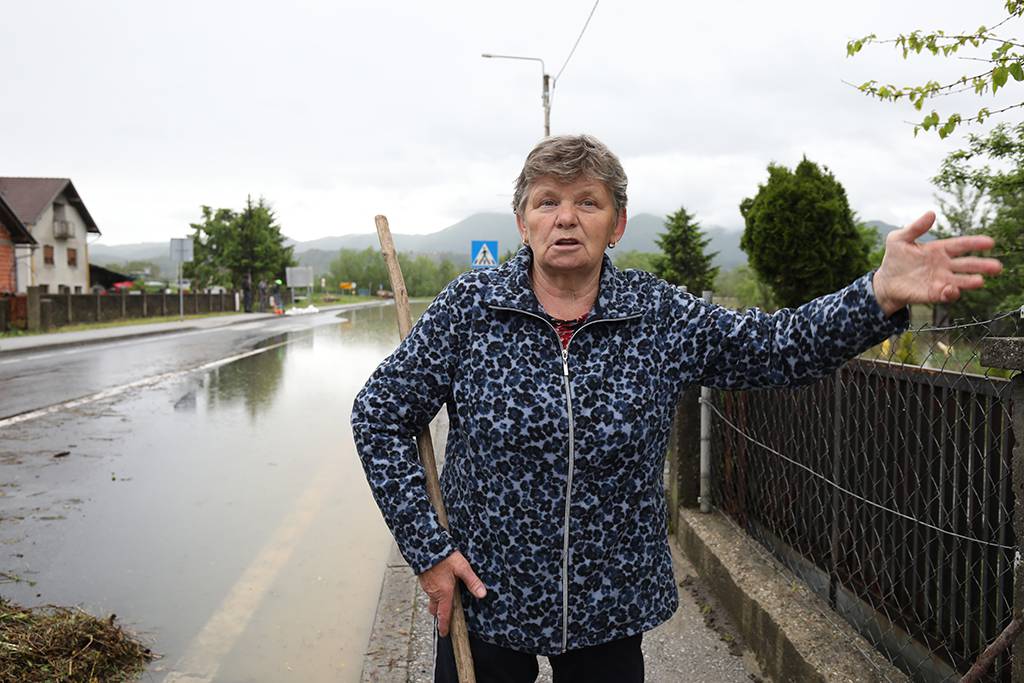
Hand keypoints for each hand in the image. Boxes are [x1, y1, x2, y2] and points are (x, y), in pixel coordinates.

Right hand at [418, 551, 486, 636]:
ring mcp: (427, 586)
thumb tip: (482, 594)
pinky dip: (434, 590)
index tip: (444, 633)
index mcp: (444, 593)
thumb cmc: (444, 557)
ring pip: (432, 599)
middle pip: (435, 609)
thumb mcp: (462, 568)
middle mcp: (434, 592)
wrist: (426, 545)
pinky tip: (440, 582)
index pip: (444, 615)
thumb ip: (472, 582)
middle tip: (445, 616)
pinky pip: (429, 590)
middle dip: (440, 614)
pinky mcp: (423, 579)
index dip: (444, 626)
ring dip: (438, 600)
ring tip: (446, 595)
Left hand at [872, 211, 1002, 315]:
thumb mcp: (899, 239)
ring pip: (960, 280)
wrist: (885, 281)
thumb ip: (915, 228)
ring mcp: (940, 280)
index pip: (960, 245)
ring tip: (980, 281)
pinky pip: (946, 294)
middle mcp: (944, 265)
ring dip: (970, 281)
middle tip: (996, 267)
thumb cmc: (894, 258)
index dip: (975, 243)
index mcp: (939, 249)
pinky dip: (951, 293)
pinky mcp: (933, 294)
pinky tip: (952, 290)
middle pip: (966, 264)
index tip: (990, 242)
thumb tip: (931, 214)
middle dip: (982, 265)